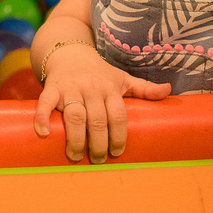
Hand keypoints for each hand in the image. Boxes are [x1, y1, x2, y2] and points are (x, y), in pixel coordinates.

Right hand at [33, 43, 168, 162]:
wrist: (69, 52)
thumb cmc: (98, 72)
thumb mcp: (122, 78)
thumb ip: (144, 88)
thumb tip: (169, 91)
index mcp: (110, 88)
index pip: (118, 115)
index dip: (118, 136)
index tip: (116, 153)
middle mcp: (91, 87)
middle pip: (97, 120)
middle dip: (98, 144)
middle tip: (97, 160)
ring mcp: (70, 88)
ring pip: (74, 116)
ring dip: (75, 139)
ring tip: (75, 156)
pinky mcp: (51, 87)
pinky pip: (45, 102)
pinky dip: (42, 117)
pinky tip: (44, 134)